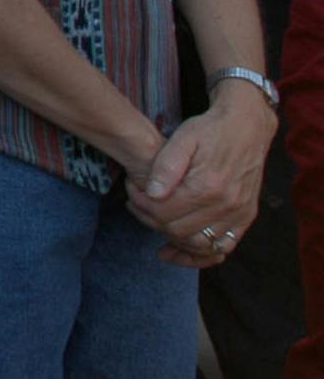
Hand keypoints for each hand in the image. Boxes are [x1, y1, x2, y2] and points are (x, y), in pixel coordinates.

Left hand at [123, 95, 275, 266]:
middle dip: (152, 222)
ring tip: (155, 225)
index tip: (131, 194)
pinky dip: (203, 252)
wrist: (247, 126)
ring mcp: (239, 214)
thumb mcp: (183, 138)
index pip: (164, 213)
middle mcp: (226, 205)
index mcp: (206, 186)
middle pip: (179, 231)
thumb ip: (166, 166)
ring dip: (174, 241)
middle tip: (138, 207)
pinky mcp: (246, 216)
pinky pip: (224, 246)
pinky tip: (182, 247)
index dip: (141, 207)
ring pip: (200, 244)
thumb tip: (153, 194)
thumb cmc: (210, 129)